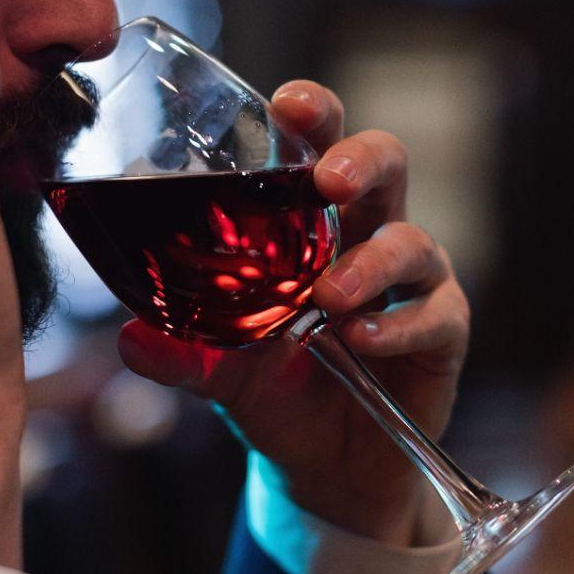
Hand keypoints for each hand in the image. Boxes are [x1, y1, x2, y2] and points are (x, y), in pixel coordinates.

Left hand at [116, 81, 469, 546]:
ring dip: (372, 262)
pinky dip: (399, 324)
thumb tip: (130, 340)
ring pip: (414, 240)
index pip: (319, 146)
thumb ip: (184, 353)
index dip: (312, 116)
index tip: (287, 104)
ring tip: (332, 294)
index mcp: (314, 222)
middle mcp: (369, 235)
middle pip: (387, 164)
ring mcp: (413, 281)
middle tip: (330, 179)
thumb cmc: (277, 391)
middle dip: (361, 159)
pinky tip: (364, 339)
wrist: (326, 470)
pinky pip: (437, 313)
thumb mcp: (221, 371)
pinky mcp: (443, 331)